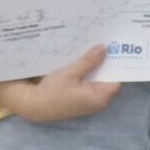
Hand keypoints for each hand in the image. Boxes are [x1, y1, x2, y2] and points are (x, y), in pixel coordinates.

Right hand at [0, 44, 120, 123]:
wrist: (33, 106)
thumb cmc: (51, 91)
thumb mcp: (70, 73)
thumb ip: (89, 61)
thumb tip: (104, 48)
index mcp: (100, 97)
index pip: (117, 79)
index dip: (117, 64)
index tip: (117, 49)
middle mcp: (99, 102)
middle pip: (109, 79)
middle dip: (107, 63)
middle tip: (107, 44)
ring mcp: (90, 102)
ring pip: (99, 80)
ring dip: (96, 67)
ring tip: (96, 49)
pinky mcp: (82, 100)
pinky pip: (90, 84)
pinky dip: (89, 74)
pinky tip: (85, 61)